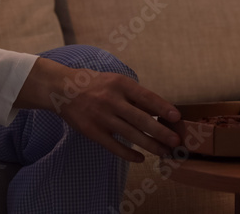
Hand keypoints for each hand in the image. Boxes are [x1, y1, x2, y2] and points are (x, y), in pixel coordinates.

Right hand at [13, 57, 180, 161]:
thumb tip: (159, 110)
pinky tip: (140, 158)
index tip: (177, 117)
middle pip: (141, 119)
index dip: (162, 108)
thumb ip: (134, 94)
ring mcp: (101, 117)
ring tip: (164, 151)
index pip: (146, 97)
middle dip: (161, 131)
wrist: (62, 89)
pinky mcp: (93, 132)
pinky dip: (129, 154)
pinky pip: (114, 146)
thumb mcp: (114, 81)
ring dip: (150, 145)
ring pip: (131, 135)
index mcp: (119, 84)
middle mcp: (111, 100)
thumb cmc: (94, 84)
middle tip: (176, 140)